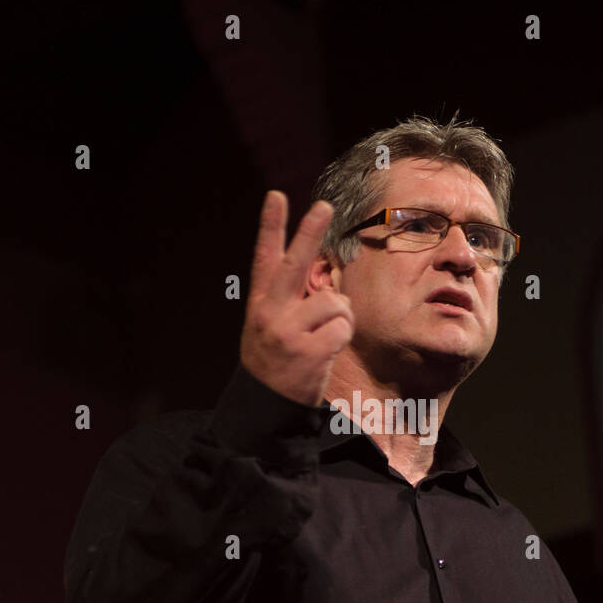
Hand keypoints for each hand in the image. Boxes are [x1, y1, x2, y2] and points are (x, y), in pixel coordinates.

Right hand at [240, 191, 353, 406]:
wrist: (265, 406)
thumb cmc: (277, 361)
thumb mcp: (270, 327)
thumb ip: (291, 302)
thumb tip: (328, 282)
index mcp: (260, 303)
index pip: (265, 257)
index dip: (271, 225)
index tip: (276, 196)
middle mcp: (270, 312)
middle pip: (296, 263)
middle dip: (310, 231)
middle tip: (324, 206)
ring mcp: (287, 331)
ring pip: (335, 302)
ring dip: (340, 318)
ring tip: (323, 338)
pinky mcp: (308, 351)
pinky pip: (342, 328)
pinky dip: (342, 338)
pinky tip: (326, 352)